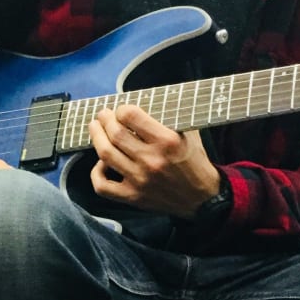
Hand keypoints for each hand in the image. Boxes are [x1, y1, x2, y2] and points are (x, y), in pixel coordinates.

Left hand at [88, 104, 219, 217]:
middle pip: (114, 133)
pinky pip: (103, 186)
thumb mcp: (189, 134)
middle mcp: (151, 160)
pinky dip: (96, 173)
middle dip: (104, 119)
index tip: (121, 109)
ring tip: (95, 128)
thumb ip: (171, 118)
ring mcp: (140, 180)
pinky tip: (101, 163)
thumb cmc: (195, 163)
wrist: (203, 198)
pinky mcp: (133, 197)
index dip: (121, 109)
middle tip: (103, 115)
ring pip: (105, 154)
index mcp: (167, 141)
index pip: (131, 116)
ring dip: (96, 137)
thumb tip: (149, 101)